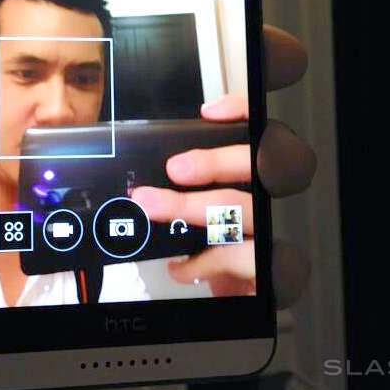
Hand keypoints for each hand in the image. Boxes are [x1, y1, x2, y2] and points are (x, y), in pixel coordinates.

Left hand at [131, 27, 315, 304]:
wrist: (220, 291)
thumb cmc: (198, 235)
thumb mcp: (174, 195)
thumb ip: (163, 176)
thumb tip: (114, 164)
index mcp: (247, 157)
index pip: (261, 114)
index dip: (253, 99)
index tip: (213, 108)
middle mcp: (270, 187)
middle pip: (270, 158)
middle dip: (219, 160)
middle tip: (175, 168)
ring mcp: (275, 227)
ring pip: (248, 208)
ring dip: (194, 208)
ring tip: (154, 209)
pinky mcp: (273, 270)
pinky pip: (252, 261)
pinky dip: (209, 260)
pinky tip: (184, 264)